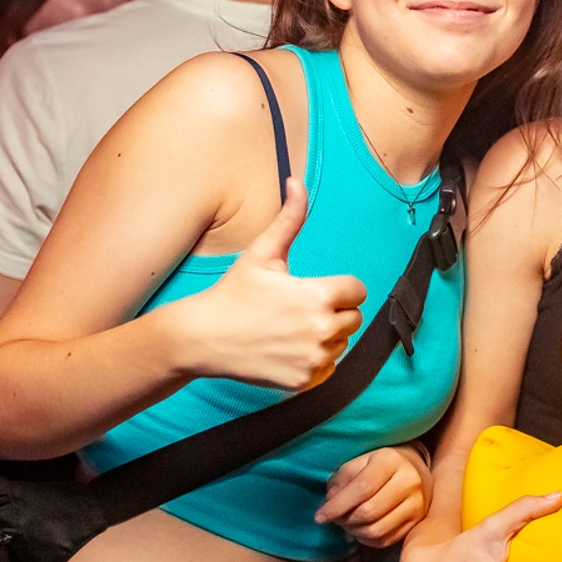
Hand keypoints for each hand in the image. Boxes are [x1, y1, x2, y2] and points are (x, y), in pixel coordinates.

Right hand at [167, 178, 366, 388]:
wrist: (203, 337)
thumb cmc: (234, 292)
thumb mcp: (262, 253)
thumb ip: (289, 219)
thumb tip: (296, 181)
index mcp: (319, 295)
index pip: (357, 291)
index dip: (339, 288)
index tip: (314, 290)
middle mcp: (322, 328)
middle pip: (353, 318)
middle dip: (334, 312)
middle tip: (299, 310)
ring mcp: (314, 358)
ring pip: (341, 343)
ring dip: (325, 337)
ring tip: (290, 329)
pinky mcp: (304, 380)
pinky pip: (329, 368)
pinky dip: (315, 361)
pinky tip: (288, 349)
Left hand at [319, 444, 431, 546]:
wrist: (414, 469)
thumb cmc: (378, 465)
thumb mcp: (358, 462)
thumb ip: (341, 480)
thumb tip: (330, 502)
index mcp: (390, 460)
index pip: (362, 488)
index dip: (338, 506)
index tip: (320, 516)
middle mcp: (409, 481)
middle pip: (369, 511)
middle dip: (345, 520)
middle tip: (335, 519)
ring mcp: (417, 503)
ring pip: (377, 529)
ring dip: (355, 531)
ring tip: (348, 523)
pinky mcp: (418, 521)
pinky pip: (386, 539)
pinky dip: (367, 539)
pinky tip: (362, 529)